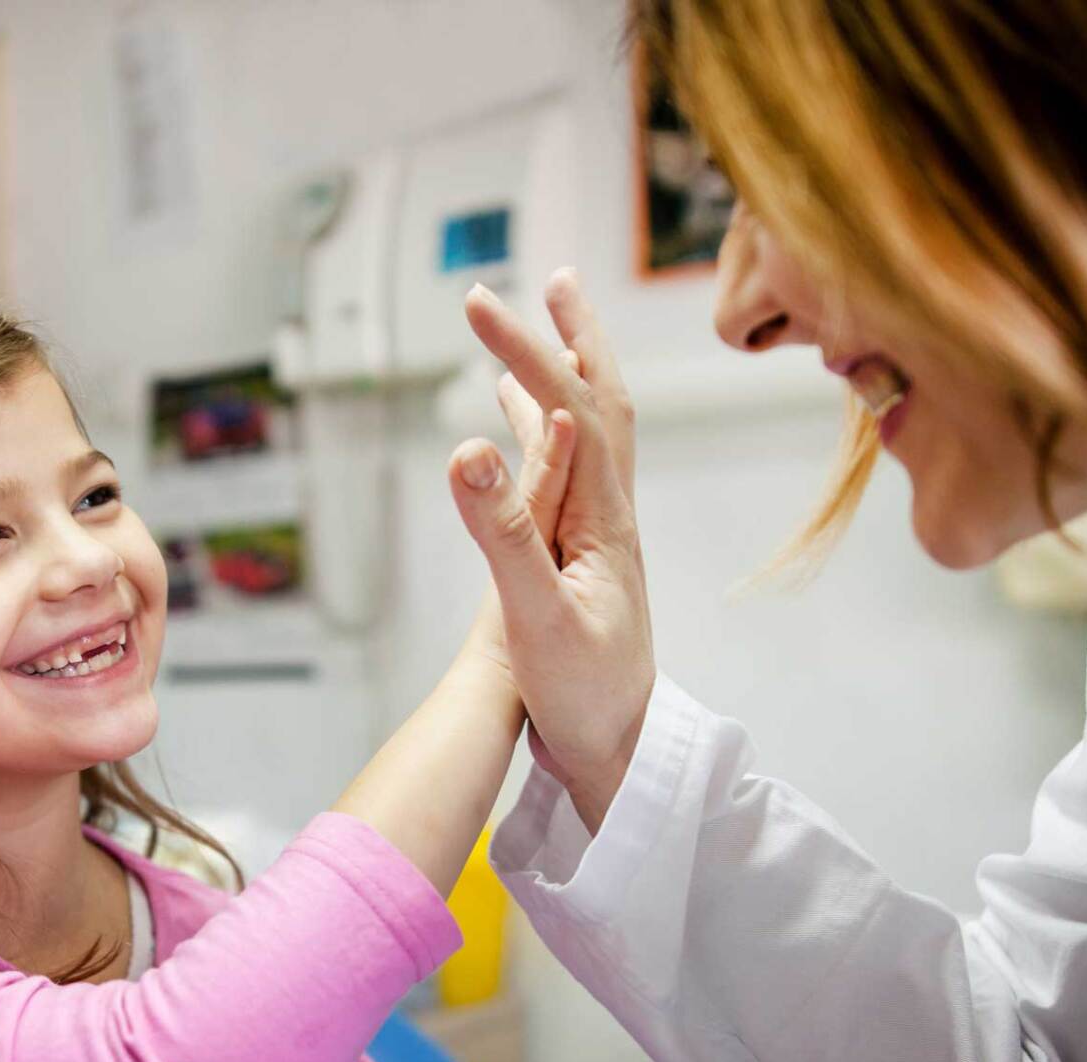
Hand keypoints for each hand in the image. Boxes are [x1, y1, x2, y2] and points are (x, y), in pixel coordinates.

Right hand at [448, 269, 655, 831]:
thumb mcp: (535, 616)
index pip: (568, 406)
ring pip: (586, 438)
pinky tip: (522, 443)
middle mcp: (608, 515)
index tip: (475, 302)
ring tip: (534, 337)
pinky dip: (544, 438)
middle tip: (554, 281)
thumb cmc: (585, 696)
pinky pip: (565, 479)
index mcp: (603, 517)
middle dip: (574, 337)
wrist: (619, 754)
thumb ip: (502, 531)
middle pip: (602, 402)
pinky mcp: (580, 564)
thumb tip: (466, 445)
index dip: (523, 348)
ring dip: (563, 379)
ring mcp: (596, 538)